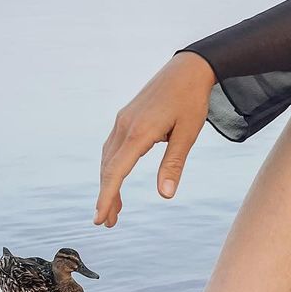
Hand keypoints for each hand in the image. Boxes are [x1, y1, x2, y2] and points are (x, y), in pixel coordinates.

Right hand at [93, 52, 214, 227]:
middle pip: (108, 168)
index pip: (116, 171)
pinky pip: (113, 147)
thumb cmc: (191, 101)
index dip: (106, 197)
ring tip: (115, 209)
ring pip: (109, 158)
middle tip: (107, 223)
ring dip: (109, 183)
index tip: (99, 219)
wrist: (188, 68)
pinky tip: (118, 177)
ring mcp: (123, 120)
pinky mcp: (127, 117)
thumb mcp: (188, 134)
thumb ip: (174, 164)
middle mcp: (125, 126)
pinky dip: (113, 167)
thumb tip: (165, 195)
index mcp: (140, 132)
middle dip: (106, 196)